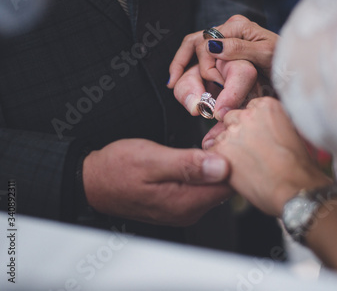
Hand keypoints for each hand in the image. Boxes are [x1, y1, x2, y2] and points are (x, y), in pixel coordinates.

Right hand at [82, 139, 231, 225]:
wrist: (93, 181)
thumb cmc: (117, 168)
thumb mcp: (152, 159)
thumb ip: (188, 164)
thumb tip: (222, 167)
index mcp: (186, 202)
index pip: (230, 185)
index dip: (233, 159)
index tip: (226, 139)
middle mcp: (189, 211)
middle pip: (225, 187)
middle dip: (226, 161)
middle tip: (217, 137)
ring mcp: (185, 209)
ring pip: (215, 186)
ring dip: (216, 165)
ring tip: (207, 144)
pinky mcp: (180, 203)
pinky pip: (203, 187)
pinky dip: (206, 170)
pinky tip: (199, 156)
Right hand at [168, 15, 278, 119]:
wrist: (298, 65)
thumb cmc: (286, 59)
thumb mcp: (264, 54)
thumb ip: (238, 48)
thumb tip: (210, 46)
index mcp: (237, 26)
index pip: (206, 41)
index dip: (205, 65)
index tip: (213, 84)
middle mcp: (229, 30)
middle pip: (195, 41)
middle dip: (182, 61)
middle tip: (173, 82)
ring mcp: (227, 40)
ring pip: (195, 49)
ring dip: (183, 64)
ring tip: (173, 82)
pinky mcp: (228, 52)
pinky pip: (204, 58)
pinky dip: (192, 68)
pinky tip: (183, 80)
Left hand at [204, 98, 330, 216]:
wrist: (294, 188)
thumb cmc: (299, 166)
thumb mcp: (295, 133)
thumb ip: (276, 123)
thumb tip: (268, 128)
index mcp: (267, 105)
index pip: (248, 108)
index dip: (251, 125)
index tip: (256, 136)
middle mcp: (248, 114)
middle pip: (231, 118)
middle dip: (237, 134)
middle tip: (249, 152)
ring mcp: (232, 131)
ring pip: (219, 136)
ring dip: (227, 148)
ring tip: (245, 165)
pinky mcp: (220, 149)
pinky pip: (211, 152)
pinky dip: (218, 162)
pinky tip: (235, 172)